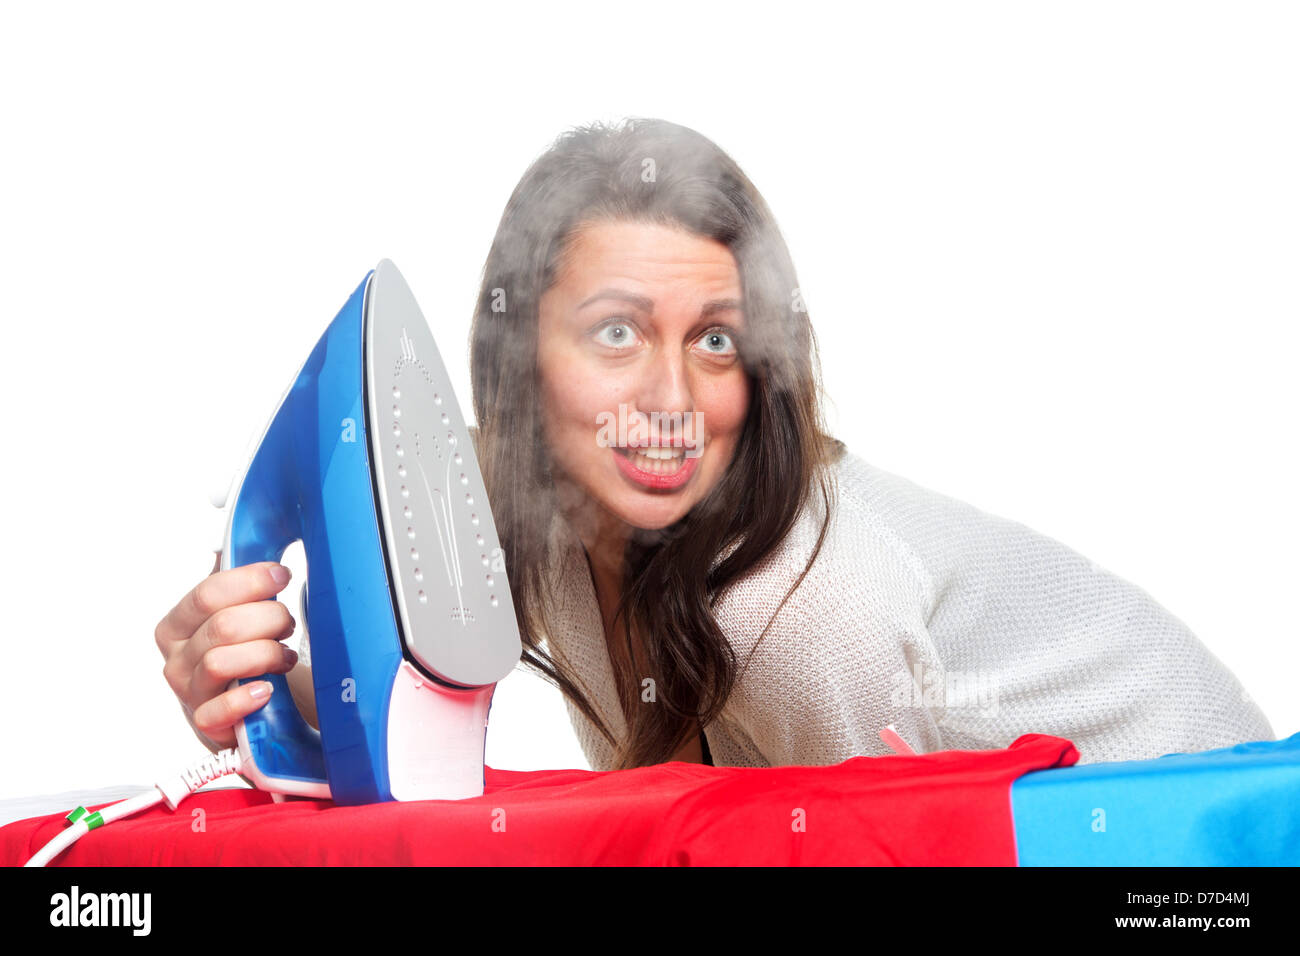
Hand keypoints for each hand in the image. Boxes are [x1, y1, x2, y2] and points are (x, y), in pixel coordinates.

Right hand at [156, 553, 297, 749]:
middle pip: (222, 626)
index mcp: (177, 624)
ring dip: (266, 654)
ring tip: (285, 655)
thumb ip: (233, 584)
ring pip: (221, 662)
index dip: (250, 581)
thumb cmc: (240, 655)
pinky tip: (266, 689)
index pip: (207, 594)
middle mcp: (176, 659)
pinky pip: (219, 711)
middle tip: (288, 623)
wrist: (244, 709)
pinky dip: (246, 697)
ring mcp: (188, 693)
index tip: (281, 575)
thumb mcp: (232, 615)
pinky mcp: (205, 725)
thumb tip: (240, 543)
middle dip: (269, 618)